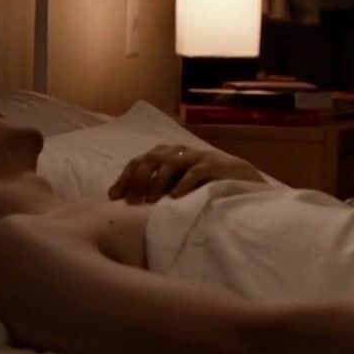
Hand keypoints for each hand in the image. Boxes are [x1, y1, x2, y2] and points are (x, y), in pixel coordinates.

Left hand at [108, 145, 264, 203]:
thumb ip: (158, 187)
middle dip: (138, 180)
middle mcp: (179, 151)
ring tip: (148, 201)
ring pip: (170, 162)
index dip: (125, 177)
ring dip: (156, 182)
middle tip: (131, 201)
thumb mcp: (176, 183)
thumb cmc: (203, 183)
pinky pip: (194, 172)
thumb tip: (129, 201)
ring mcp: (196, 156)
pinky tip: (174, 197)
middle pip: (151, 158)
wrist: (239, 177)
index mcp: (167, 154)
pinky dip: (182, 184)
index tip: (114, 197)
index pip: (139, 160)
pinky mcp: (212, 164)